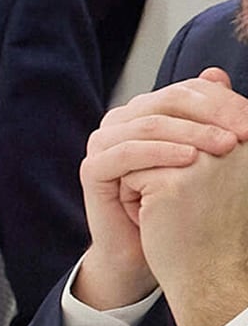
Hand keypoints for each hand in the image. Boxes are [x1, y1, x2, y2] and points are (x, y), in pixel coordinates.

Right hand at [73, 68, 247, 309]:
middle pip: (164, 102)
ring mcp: (102, 145)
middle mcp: (118, 123)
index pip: (182, 92)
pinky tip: (190, 160)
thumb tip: (217, 73)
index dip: (220, 102)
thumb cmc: (180, 205)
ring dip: (191, 133)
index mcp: (142, 113)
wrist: (150, 251)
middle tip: (244, 133)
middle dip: (210, 115)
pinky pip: (126, 153)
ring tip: (226, 147)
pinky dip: (159, 153)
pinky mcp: (92, 170)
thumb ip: (208, 120)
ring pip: (147, 125)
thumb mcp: (203, 158)